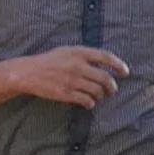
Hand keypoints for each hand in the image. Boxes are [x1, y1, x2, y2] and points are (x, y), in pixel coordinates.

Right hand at [5, 45, 127, 107]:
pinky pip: (86, 100)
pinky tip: (89, 103)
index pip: (106, 57)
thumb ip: (84, 55)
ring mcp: (72, 80)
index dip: (118, 65)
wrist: (28, 73)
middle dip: (111, 86)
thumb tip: (103, 63)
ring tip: (98, 96)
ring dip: (100, 95)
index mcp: (78, 52)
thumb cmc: (48, 61)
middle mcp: (77, 66)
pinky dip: (90, 103)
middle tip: (112, 90)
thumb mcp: (66, 51)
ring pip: (97, 91)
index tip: (125, 72)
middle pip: (104, 78)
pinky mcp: (66, 93)